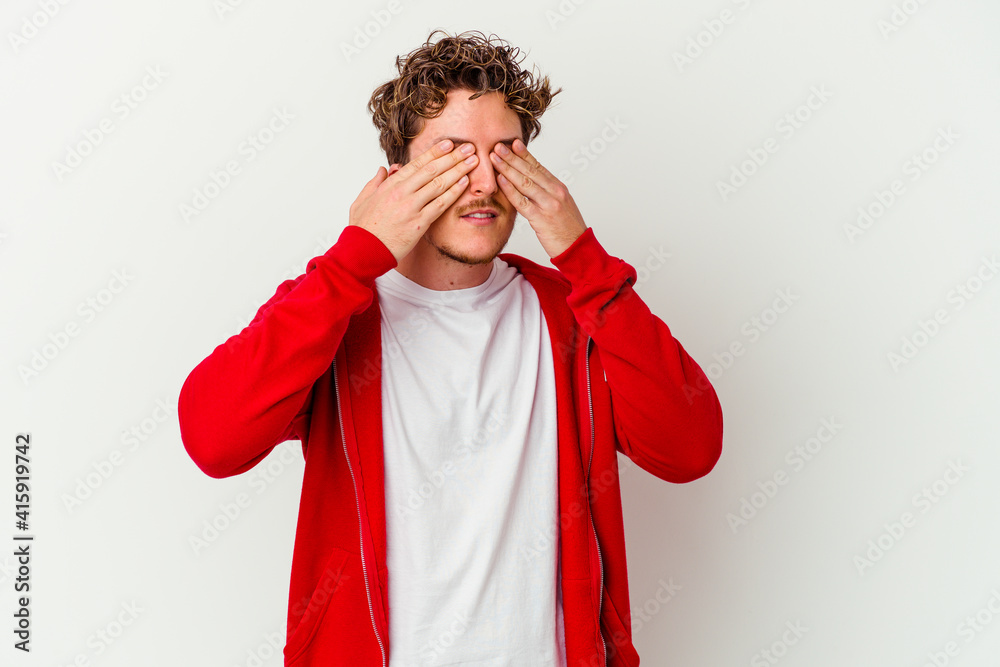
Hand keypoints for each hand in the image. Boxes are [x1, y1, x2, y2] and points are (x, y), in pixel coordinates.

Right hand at [349, 140, 478, 262]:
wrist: (364, 250)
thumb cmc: (363, 228)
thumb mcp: (363, 200)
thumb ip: (375, 182)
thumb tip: (384, 169)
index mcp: (390, 185)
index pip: (417, 163)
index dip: (435, 152)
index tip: (448, 143)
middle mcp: (402, 192)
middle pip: (432, 170)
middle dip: (453, 157)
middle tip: (469, 147)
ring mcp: (412, 207)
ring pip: (440, 184)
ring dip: (459, 171)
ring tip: (473, 161)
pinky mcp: (419, 223)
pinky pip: (441, 204)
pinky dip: (454, 192)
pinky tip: (465, 183)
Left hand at [489, 138, 587, 257]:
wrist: (578, 248)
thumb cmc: (568, 230)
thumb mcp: (561, 206)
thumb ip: (547, 194)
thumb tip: (533, 185)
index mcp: (559, 188)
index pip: (539, 167)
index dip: (524, 154)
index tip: (513, 143)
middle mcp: (555, 192)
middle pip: (530, 170)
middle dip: (512, 157)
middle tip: (498, 145)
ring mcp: (548, 204)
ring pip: (525, 182)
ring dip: (508, 168)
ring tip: (495, 158)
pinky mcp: (541, 218)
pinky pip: (522, 201)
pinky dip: (510, 189)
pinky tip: (500, 180)